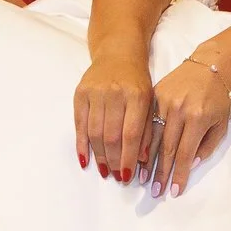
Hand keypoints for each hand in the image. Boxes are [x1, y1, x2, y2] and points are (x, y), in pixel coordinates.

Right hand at [74, 54, 154, 181]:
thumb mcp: (150, 101)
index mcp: (138, 96)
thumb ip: (148, 129)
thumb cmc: (138, 81)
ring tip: (105, 172)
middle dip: (114, 161)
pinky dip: (81, 144)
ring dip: (99, 156)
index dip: (128, 158)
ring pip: (95, 132)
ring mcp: (95, 92)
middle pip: (111, 136)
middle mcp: (115, 93)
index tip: (128, 176)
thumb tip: (141, 161)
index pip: (131, 134)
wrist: (118, 53)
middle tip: (116, 177)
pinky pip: (79, 124)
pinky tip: (85, 159)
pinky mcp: (80, 93)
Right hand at [144, 55, 230, 196]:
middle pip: (166, 148)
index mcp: (197, 118)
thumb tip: (190, 164)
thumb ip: (207, 146)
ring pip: (152, 136)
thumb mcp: (221, 123)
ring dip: (147, 160)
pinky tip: (137, 154)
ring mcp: (164, 101)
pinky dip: (141, 140)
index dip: (179, 174)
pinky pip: (145, 121)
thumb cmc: (218, 98)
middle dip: (160, 172)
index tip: (174, 190)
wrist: (209, 66)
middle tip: (154, 192)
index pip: (185, 153)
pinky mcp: (154, 94)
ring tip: (142, 178)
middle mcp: (179, 110)